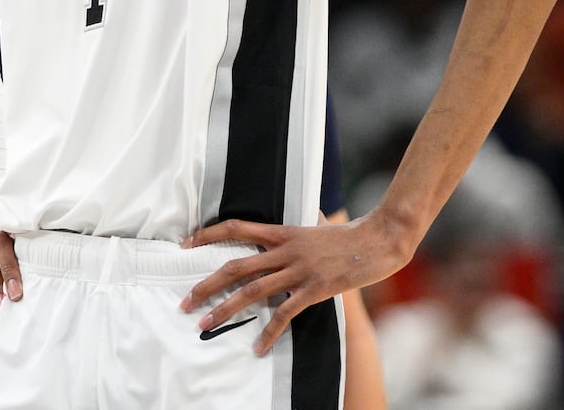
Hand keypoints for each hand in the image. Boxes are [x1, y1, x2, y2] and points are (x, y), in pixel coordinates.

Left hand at [180, 212, 410, 354]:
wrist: (379, 240)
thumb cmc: (349, 234)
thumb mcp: (318, 223)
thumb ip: (302, 223)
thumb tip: (302, 217)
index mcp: (282, 232)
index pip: (236, 229)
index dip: (208, 235)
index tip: (186, 246)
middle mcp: (285, 250)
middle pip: (235, 266)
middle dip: (205, 284)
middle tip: (185, 301)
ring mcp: (298, 270)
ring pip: (252, 291)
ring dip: (225, 309)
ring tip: (205, 324)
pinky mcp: (314, 289)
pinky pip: (284, 314)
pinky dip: (269, 332)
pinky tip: (258, 347)